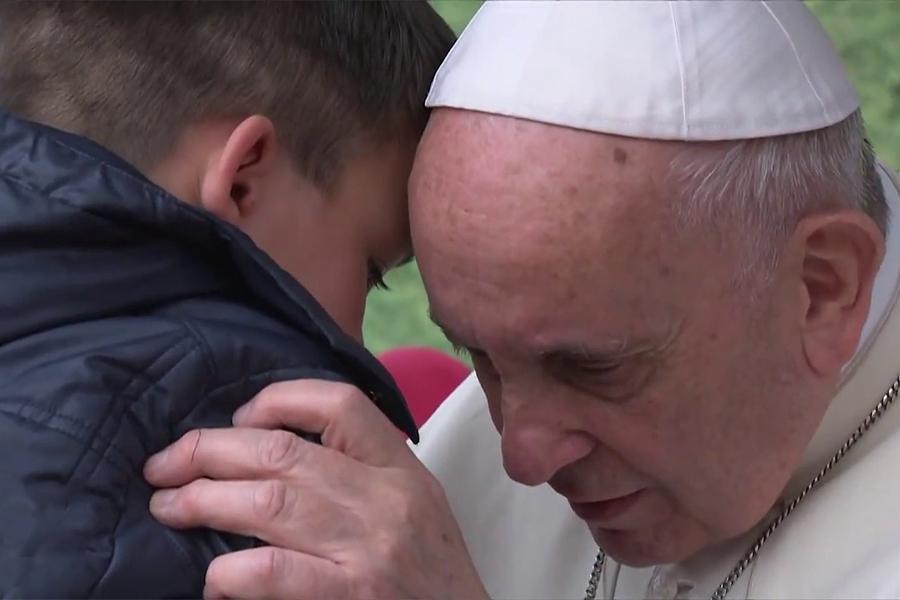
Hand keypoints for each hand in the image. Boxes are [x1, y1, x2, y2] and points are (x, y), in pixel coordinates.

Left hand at [144, 380, 487, 599]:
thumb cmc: (429, 570)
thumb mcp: (412, 502)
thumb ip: (358, 472)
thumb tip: (265, 449)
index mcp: (400, 468)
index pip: (339, 403)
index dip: (277, 400)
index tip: (239, 419)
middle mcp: (386, 499)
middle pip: (282, 452)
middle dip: (208, 452)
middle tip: (164, 465)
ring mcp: (369, 548)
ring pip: (269, 504)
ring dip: (203, 502)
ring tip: (167, 507)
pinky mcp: (352, 596)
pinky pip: (275, 572)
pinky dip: (231, 571)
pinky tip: (213, 576)